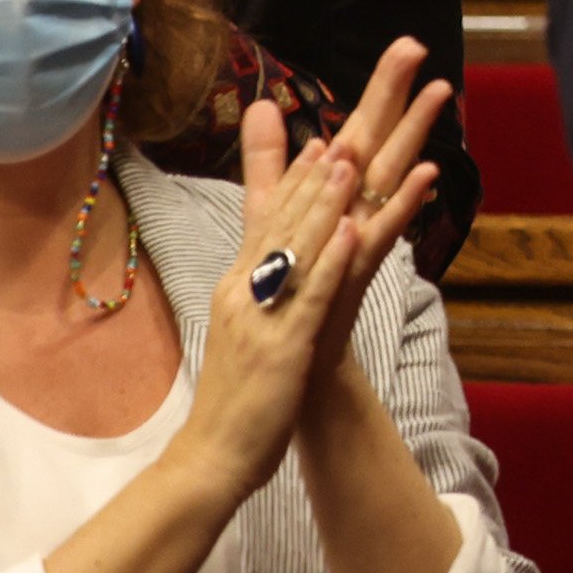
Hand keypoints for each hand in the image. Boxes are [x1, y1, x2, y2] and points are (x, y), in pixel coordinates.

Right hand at [191, 45, 443, 489]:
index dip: (300, 177)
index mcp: (242, 283)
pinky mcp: (282, 345)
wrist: (217, 454)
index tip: (326, 133)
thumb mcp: (253, 327)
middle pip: (286, 217)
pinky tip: (355, 228)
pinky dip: (332, 259)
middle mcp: (246, 289)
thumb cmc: (243, 392)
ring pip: (298, 248)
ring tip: (352, 154)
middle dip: (322, 169)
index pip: (271, 219)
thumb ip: (262, 289)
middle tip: (352, 117)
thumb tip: (271, 258)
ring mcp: (263, 314)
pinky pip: (310, 295)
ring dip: (325, 199)